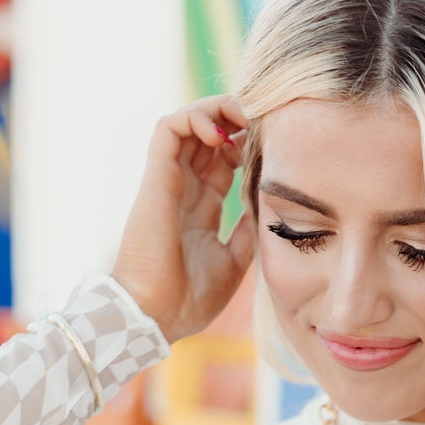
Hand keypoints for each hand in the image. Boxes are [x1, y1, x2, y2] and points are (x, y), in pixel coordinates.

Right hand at [110, 95, 256, 343]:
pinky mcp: (157, 176)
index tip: (269, 148)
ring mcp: (169, 181)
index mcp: (200, 210)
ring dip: (216, 110)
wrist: (156, 314)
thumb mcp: (233, 265)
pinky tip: (219, 131)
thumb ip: (246, 234)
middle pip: (206, 136)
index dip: (245, 146)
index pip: (221, 161)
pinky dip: (193, 117)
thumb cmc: (188, 299)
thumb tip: (261, 208)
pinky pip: (169, 128)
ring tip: (242, 117)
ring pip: (187, 123)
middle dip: (234, 120)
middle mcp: (184, 190)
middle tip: (260, 122)